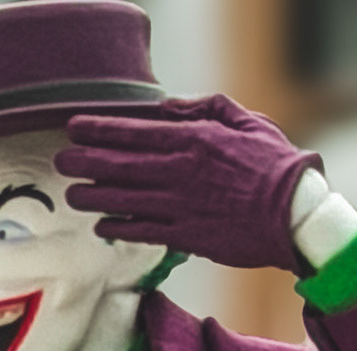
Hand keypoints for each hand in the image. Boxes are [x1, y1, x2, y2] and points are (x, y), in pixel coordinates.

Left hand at [57, 94, 322, 273]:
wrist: (295, 215)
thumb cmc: (275, 165)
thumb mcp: (245, 121)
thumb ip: (205, 109)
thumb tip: (168, 107)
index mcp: (194, 140)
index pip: (133, 132)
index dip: (99, 129)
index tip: (74, 127)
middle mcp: (180, 173)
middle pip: (119, 165)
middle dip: (85, 162)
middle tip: (61, 161)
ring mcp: (180, 207)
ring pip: (123, 200)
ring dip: (92, 197)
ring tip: (71, 195)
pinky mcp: (186, 237)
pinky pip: (142, 231)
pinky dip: (118, 228)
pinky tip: (102, 226)